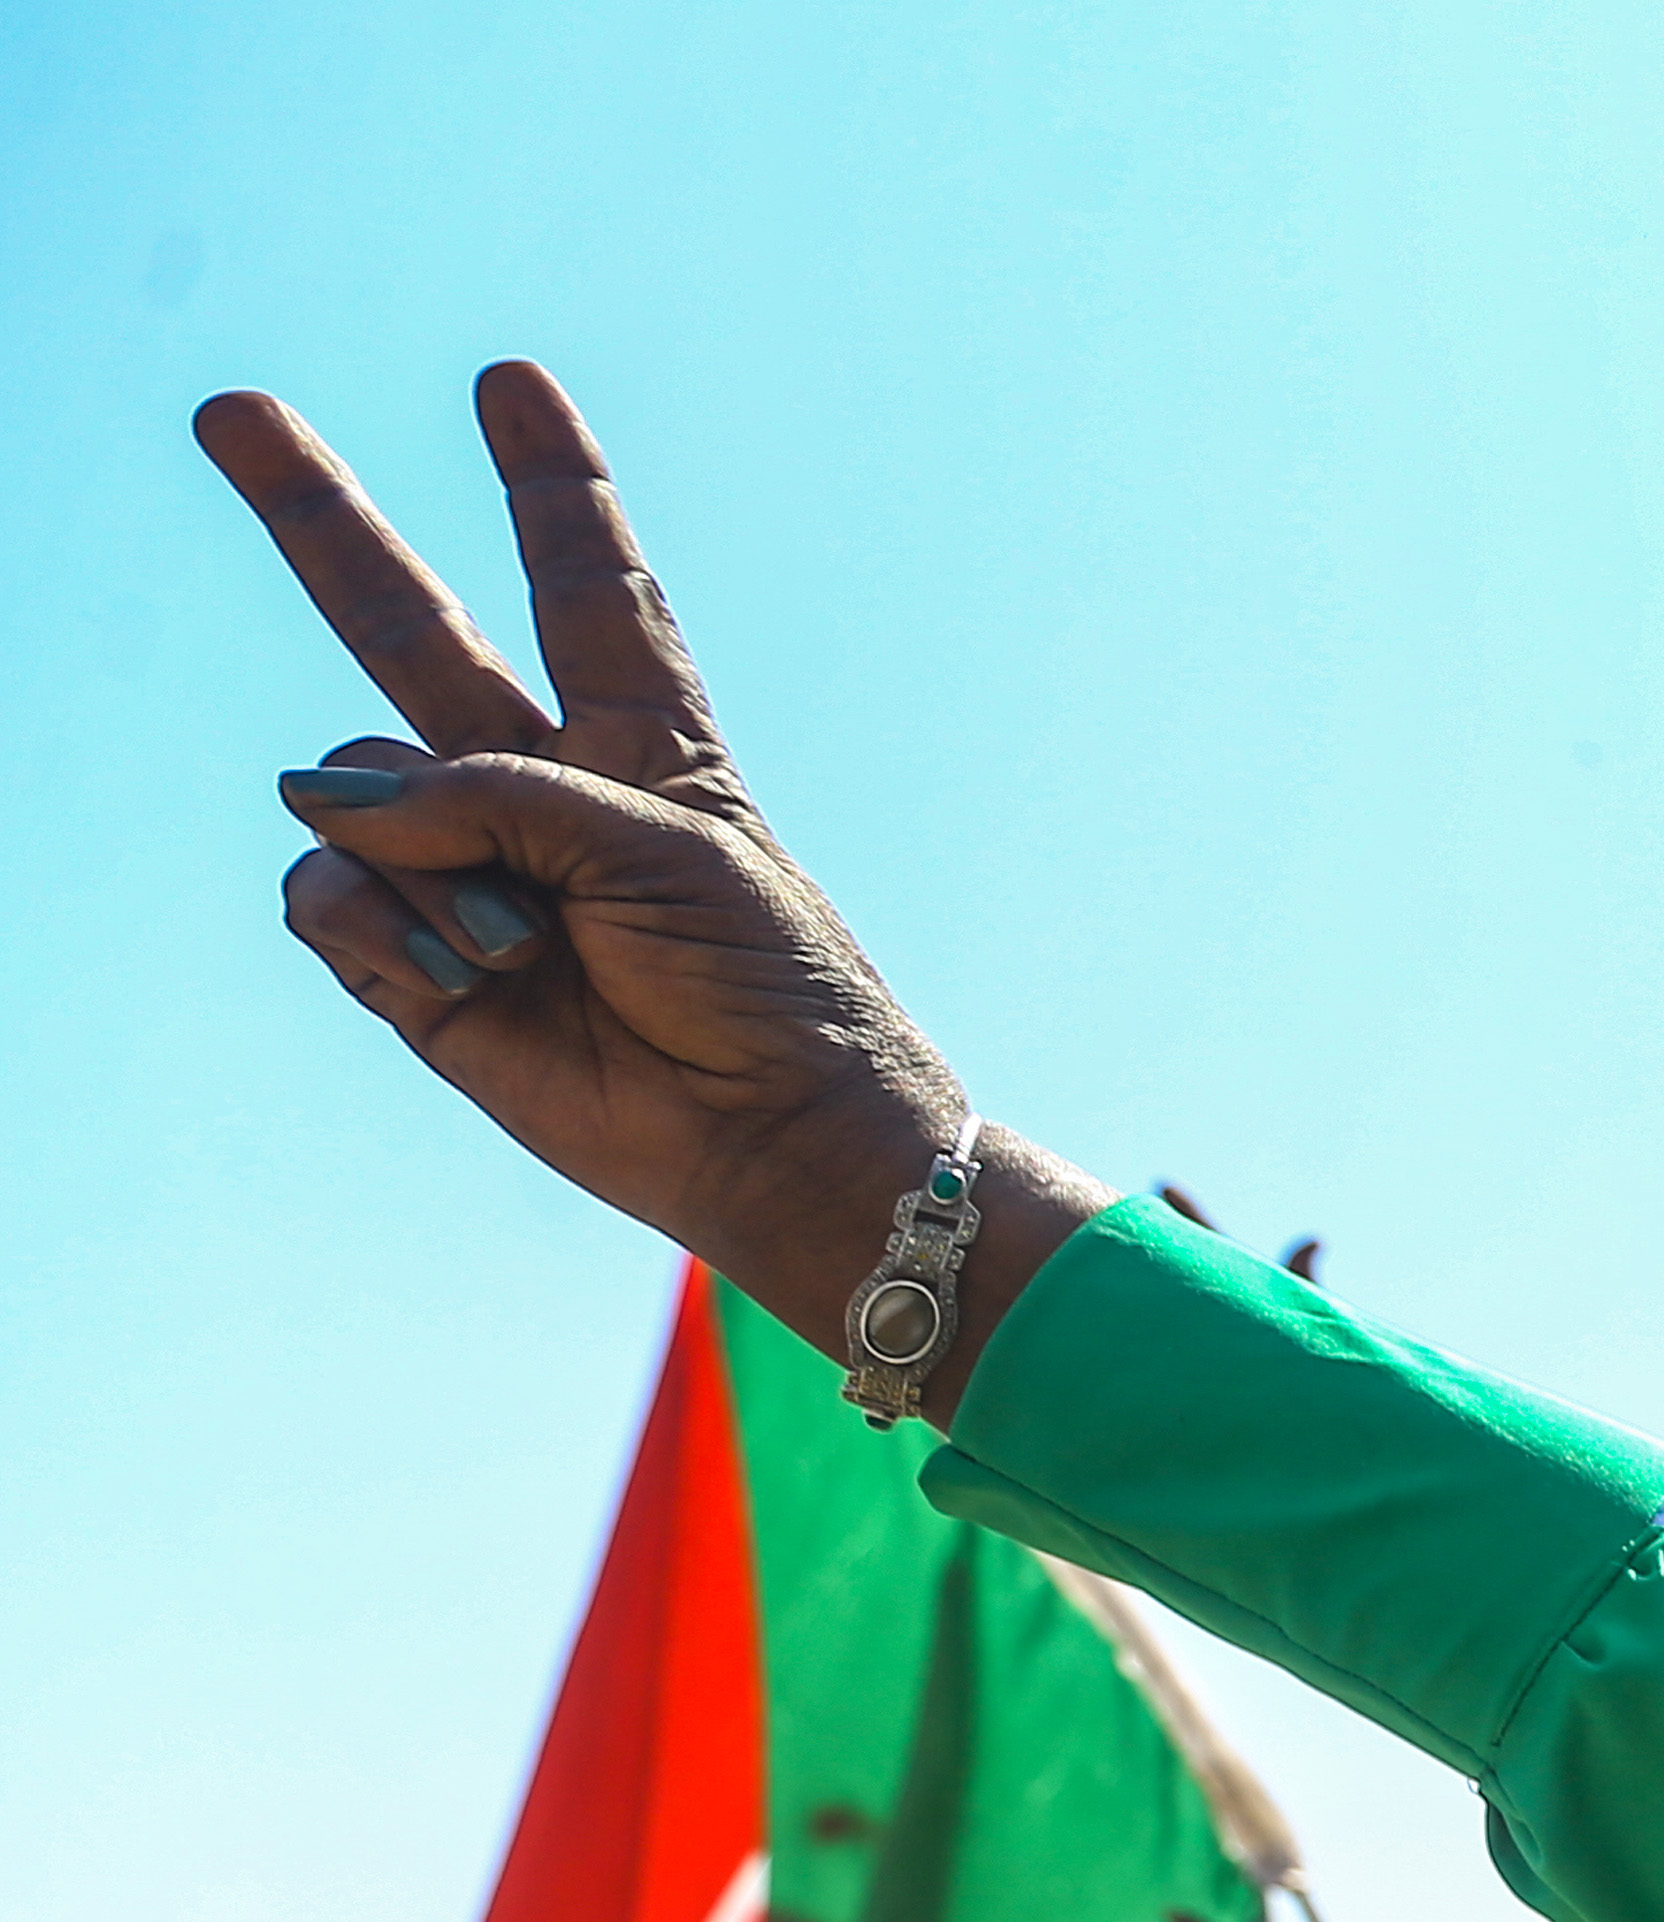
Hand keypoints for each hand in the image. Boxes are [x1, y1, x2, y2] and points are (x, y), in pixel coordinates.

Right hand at [195, 364, 1104, 1406]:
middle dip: (323, 522)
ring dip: (427, 863)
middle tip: (229, 410)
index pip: (590, 587)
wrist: (775, 1138)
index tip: (510, 381)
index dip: (549, 486)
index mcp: (642, 739)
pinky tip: (472, 980)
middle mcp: (538, 788)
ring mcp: (463, 870)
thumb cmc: (762, 982)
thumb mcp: (660, 843)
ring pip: (356, 790)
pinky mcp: (410, 962)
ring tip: (530, 947)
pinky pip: (332, 895)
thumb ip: (496, 788)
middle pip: (409, 627)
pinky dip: (387, 931)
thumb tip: (323, 800)